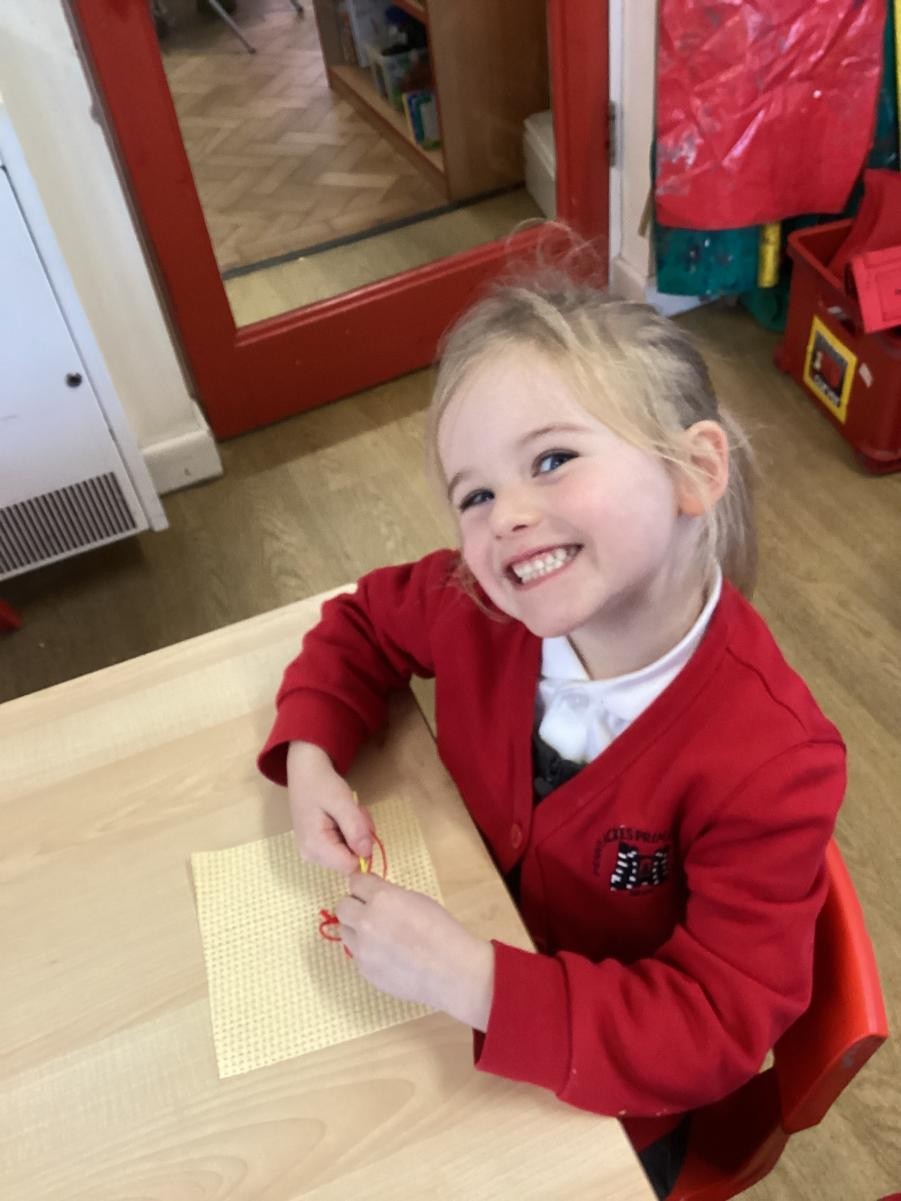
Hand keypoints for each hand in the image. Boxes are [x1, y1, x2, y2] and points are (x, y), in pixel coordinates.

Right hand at [287, 741, 373, 874]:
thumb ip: (355, 828)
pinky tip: (343, 816)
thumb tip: (367, 853)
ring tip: (348, 811)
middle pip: (350, 861)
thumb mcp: (342, 801)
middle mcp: (311, 856)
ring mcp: (312, 853)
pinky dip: (350, 833)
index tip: (361, 824)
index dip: (364, 848)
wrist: (305, 772)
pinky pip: (343, 848)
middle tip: (355, 813)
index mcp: (315, 846)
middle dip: (360, 838)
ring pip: (349, 854)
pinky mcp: (316, 848)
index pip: (351, 866)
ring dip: (356, 834)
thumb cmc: (322, 784)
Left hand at [335, 873, 494, 1030]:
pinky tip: (389, 956)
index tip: (368, 890)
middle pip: (342, 907)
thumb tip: (374, 895)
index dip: (362, 885)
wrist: (451, 971)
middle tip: (371, 912)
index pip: (355, 882)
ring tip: (381, 936)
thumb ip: (390, 895)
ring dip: (357, 930)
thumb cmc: (441, 931)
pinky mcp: (364, 970)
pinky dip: (368, 952)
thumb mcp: (418, 900)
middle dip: (354, 906)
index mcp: (382, 898)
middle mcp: (366, 921)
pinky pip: (357, 955)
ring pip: (345, 932)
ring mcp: (362, 949)